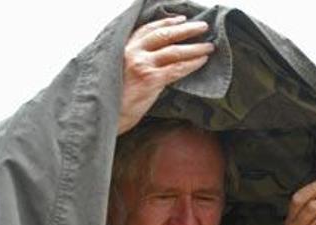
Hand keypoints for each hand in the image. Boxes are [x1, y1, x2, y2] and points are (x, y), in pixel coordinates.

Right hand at [118, 16, 214, 134]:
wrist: (105, 115)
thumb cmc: (114, 99)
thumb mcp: (122, 73)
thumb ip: (138, 63)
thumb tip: (162, 62)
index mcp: (124, 48)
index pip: (148, 29)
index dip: (166, 22)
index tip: (181, 19)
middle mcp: (132, 52)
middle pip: (165, 35)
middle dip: (186, 29)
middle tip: (202, 26)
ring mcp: (141, 64)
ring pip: (174, 51)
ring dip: (195, 47)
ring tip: (209, 46)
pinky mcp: (150, 79)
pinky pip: (177, 68)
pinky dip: (192, 64)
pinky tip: (202, 61)